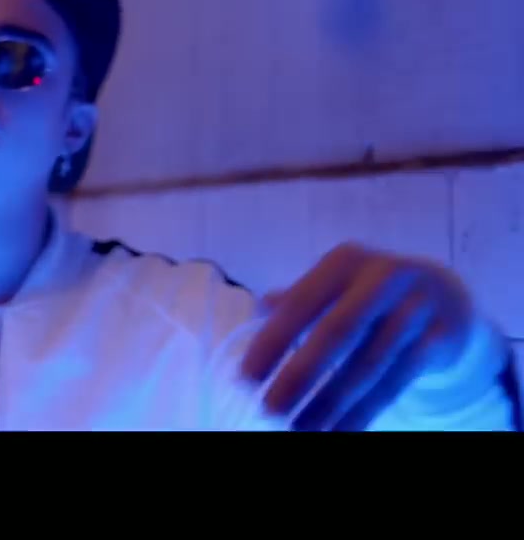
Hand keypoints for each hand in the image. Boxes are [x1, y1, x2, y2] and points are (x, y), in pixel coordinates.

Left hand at [240, 242, 476, 430]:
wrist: (446, 294)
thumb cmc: (368, 293)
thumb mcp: (334, 284)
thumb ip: (297, 298)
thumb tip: (261, 307)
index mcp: (344, 262)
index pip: (300, 303)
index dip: (271, 341)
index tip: (246, 377)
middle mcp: (383, 278)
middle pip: (336, 332)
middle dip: (300, 374)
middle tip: (269, 409)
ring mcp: (416, 306)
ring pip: (369, 363)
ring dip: (331, 402)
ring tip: (301, 429)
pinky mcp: (442, 337)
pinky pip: (397, 381)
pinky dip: (365, 410)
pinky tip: (340, 430)